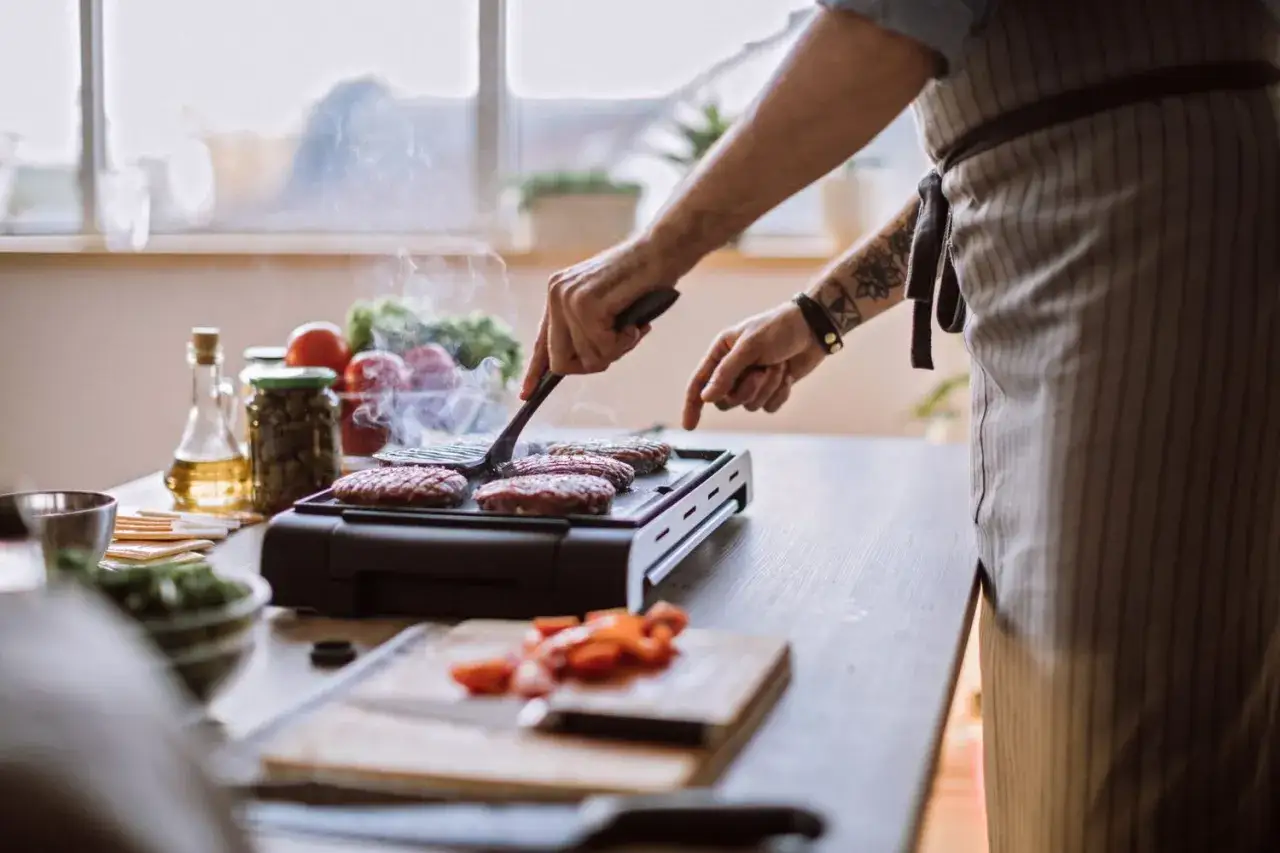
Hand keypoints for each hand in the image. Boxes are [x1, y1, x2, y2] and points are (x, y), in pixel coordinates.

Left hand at [520, 238, 676, 398]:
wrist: (663, 249)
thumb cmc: (643, 280)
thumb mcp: (607, 306)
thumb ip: (588, 329)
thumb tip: (577, 363)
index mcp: (557, 293)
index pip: (542, 342)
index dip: (534, 371)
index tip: (526, 395)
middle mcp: (556, 294)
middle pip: (560, 361)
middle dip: (591, 364)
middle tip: (619, 346)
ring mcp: (569, 298)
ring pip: (586, 357)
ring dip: (616, 350)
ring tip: (633, 327)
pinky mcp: (587, 303)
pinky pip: (602, 347)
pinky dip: (624, 343)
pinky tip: (636, 324)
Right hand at [683, 301, 824, 429]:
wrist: (814, 329)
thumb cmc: (780, 328)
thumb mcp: (749, 347)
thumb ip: (725, 373)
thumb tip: (706, 397)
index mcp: (722, 352)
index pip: (699, 383)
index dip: (692, 405)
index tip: (689, 425)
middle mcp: (734, 368)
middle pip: (726, 400)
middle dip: (746, 390)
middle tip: (760, 372)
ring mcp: (752, 380)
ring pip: (750, 405)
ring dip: (767, 387)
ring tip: (777, 366)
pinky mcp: (771, 389)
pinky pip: (768, 407)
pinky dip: (779, 393)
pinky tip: (787, 375)